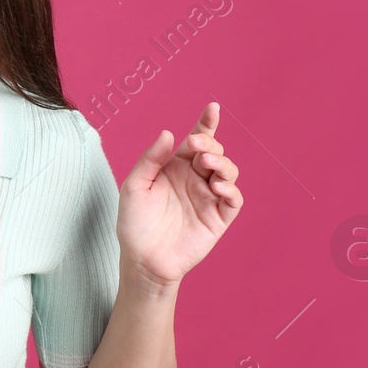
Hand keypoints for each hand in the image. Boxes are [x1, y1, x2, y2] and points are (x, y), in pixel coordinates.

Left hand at [114, 102, 244, 288]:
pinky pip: (233, 200)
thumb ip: (150, 159)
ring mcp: (208, 198)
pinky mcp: (218, 219)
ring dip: (222, 162)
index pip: (196, 140)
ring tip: (206, 162)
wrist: (142, 260)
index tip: (213, 107)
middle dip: (210, 143)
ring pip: (228, 172)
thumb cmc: (135, 223)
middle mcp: (195, 179)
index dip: (206, 123)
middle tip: (196, 146)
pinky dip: (230, 190)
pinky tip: (217, 187)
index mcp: (176, 167)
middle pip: (214, 152)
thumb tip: (168, 132)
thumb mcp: (134, 186)